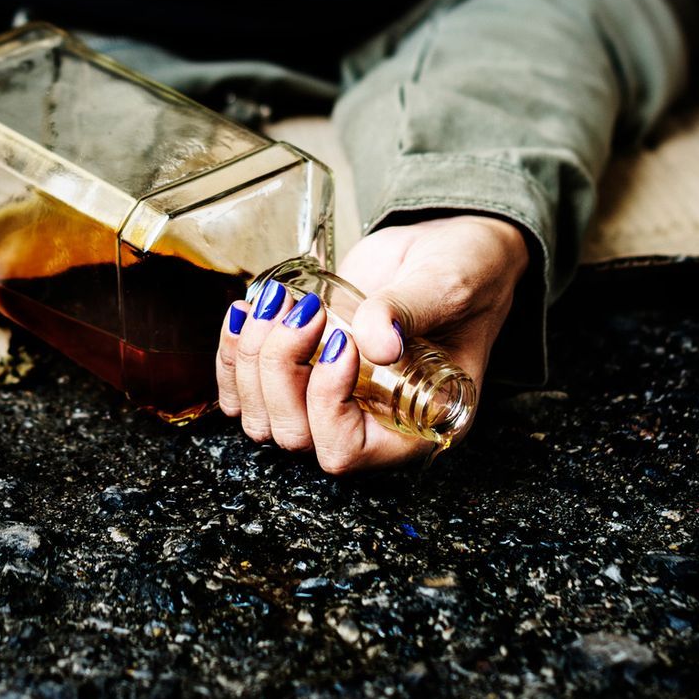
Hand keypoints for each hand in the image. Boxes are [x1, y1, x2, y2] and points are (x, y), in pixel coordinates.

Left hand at [215, 213, 529, 473]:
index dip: (327, 403)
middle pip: (293, 435)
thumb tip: (373, 342)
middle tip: (306, 311)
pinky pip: (244, 389)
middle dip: (281, 370)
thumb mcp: (446, 287)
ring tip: (278, 302)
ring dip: (253, 358)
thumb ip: (406, 311)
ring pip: (259, 416)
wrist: (446, 247)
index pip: (347, 452)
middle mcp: (367, 423)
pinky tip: (247, 310)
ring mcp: (328, 400)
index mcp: (414, 424)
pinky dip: (233, 353)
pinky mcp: (300, 371)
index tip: (339, 342)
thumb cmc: (465, 273)